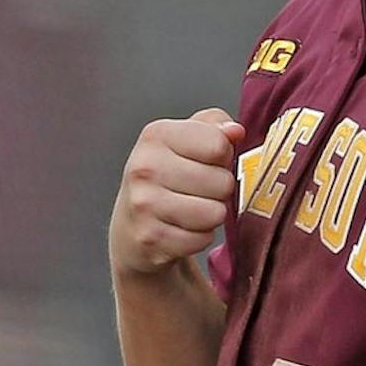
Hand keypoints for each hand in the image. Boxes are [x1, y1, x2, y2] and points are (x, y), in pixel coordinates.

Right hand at [110, 108, 244, 277]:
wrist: (130, 223)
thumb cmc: (164, 177)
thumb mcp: (185, 139)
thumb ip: (215, 126)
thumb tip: (235, 131)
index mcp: (156, 135)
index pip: (219, 144)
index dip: (224, 156)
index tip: (209, 161)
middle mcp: (145, 168)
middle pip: (222, 182)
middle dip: (220, 189)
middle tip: (201, 190)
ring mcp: (145, 204)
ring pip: (215, 213)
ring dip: (212, 215)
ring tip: (194, 208)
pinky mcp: (152, 238)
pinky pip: (202, 239)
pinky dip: (200, 237)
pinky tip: (183, 228)